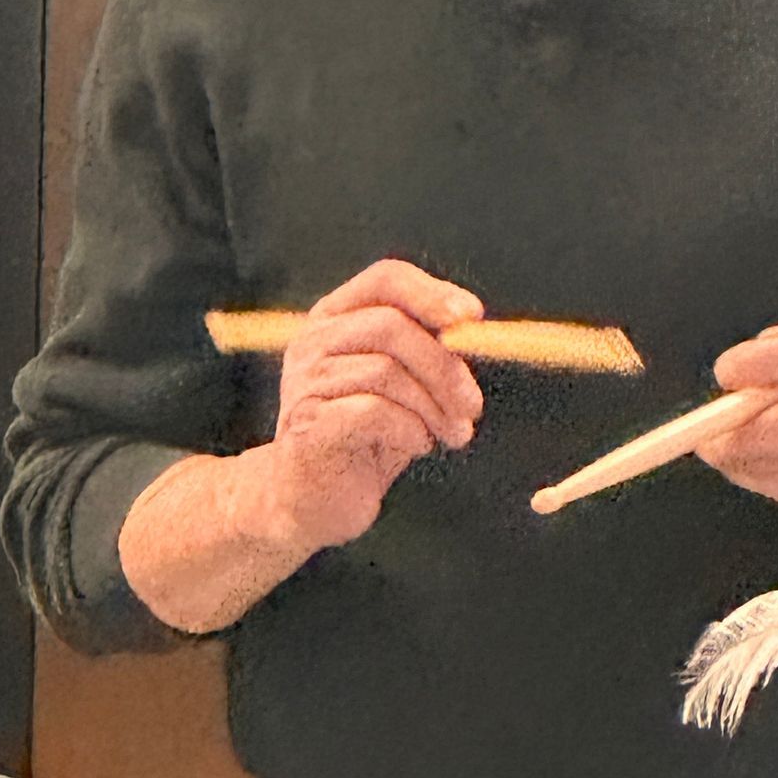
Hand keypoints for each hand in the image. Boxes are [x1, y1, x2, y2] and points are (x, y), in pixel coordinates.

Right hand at [252, 259, 484, 556]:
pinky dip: (410, 430)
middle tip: (473, 407)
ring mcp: (304, 381)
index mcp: (337, 318)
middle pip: (391, 325)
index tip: (473, 317)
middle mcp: (313, 341)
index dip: (433, 292)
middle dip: (444, 367)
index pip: (385, 279)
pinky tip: (417, 446)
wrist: (314, 499)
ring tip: (451, 435)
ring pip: (385, 371)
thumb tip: (472, 328)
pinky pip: (373, 412)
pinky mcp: (308, 424)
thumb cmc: (367, 436)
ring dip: (434, 407)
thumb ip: (430, 352)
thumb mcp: (404, 385)